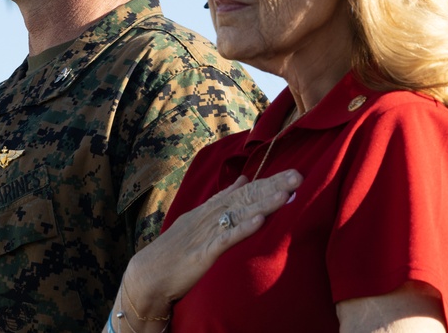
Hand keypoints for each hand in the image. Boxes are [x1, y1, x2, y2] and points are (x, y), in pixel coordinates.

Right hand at [121, 170, 302, 318]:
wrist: (150, 273)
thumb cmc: (175, 249)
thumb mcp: (198, 219)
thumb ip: (221, 201)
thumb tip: (243, 180)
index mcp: (210, 209)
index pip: (244, 191)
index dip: (269, 182)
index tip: (293, 173)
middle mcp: (210, 216)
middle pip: (246, 198)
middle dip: (273, 187)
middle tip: (298, 176)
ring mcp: (206, 233)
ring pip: (240, 214)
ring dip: (264, 203)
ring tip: (286, 193)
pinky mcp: (204, 252)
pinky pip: (226, 238)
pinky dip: (243, 228)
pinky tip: (260, 220)